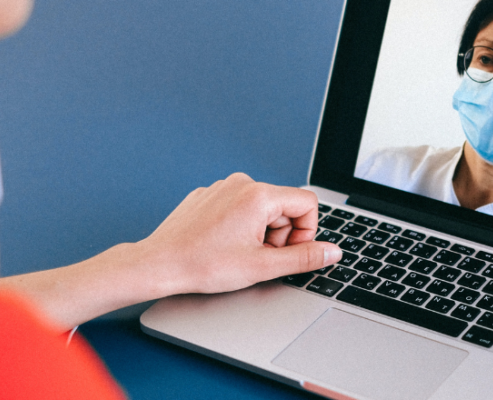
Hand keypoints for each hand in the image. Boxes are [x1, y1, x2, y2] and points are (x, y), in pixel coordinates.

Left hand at [141, 172, 341, 294]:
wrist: (160, 264)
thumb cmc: (203, 264)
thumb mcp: (262, 267)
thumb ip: (304, 258)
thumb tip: (332, 252)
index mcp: (259, 195)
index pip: (308, 204)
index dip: (305, 233)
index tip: (285, 252)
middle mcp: (241, 183)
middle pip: (284, 206)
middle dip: (280, 235)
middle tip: (257, 257)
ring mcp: (222, 186)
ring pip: (261, 208)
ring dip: (259, 232)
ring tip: (237, 252)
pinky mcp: (208, 195)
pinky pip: (237, 207)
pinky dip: (238, 226)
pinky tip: (221, 244)